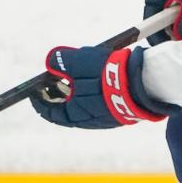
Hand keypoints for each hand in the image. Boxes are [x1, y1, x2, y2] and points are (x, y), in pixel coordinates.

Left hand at [30, 46, 164, 128]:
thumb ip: (62, 61)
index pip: (51, 112)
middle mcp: (90, 121)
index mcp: (75, 114)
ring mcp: (108, 119)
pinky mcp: (123, 114)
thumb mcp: (79, 61)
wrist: (144, 82)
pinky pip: (104, 106)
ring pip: (87, 107)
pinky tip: (102, 80)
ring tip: (83, 75)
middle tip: (60, 79)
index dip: (41, 100)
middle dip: (61, 93)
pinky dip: (96, 95)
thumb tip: (50, 61)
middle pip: (69, 110)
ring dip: (80, 93)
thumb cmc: (108, 73)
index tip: (36, 89)